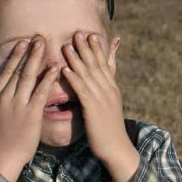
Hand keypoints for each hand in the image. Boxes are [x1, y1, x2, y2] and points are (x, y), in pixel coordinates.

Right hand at [0, 37, 59, 181]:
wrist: (2, 156)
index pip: (6, 70)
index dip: (16, 55)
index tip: (23, 42)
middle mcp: (4, 96)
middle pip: (17, 69)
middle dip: (28, 52)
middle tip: (38, 37)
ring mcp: (17, 104)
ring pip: (28, 76)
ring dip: (37, 59)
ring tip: (46, 45)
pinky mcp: (31, 114)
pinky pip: (41, 92)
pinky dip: (48, 78)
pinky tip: (56, 68)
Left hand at [62, 32, 137, 181]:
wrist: (116, 148)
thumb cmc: (109, 130)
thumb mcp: (109, 107)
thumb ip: (104, 93)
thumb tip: (102, 84)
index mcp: (112, 89)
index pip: (104, 65)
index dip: (97, 49)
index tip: (89, 35)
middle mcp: (109, 91)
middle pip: (96, 66)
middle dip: (87, 49)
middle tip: (78, 33)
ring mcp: (102, 99)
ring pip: (88, 75)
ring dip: (77, 60)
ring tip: (67, 46)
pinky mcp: (93, 109)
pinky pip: (82, 91)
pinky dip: (73, 79)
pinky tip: (64, 70)